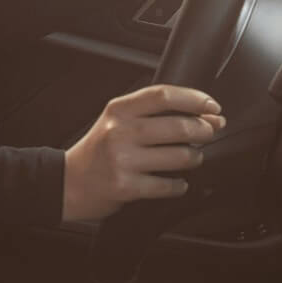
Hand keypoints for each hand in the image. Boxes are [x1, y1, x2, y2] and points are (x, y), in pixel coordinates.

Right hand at [61, 85, 223, 222]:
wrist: (69, 182)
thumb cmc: (98, 150)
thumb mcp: (116, 120)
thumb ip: (151, 113)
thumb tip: (205, 113)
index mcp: (119, 110)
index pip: (164, 95)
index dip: (195, 99)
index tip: (212, 106)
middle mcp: (119, 131)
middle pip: (179, 126)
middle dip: (204, 130)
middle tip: (209, 133)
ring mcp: (122, 159)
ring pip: (180, 156)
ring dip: (195, 158)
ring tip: (190, 158)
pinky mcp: (125, 186)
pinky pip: (169, 185)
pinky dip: (179, 185)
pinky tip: (176, 182)